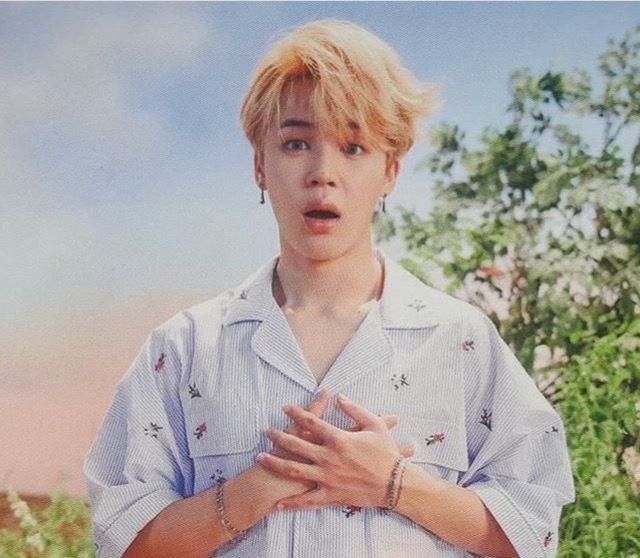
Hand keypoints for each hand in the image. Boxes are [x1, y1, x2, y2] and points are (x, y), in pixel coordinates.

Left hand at [257, 394, 412, 510]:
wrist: (395, 484)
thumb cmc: (386, 453)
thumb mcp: (375, 425)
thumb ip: (355, 409)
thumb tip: (339, 397)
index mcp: (338, 439)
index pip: (311, 422)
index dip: (296, 413)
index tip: (284, 409)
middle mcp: (328, 457)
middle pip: (296, 444)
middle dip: (278, 436)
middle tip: (265, 431)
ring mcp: (327, 477)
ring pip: (295, 470)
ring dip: (275, 463)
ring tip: (259, 458)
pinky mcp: (330, 495)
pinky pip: (308, 500)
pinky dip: (292, 502)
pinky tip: (278, 503)